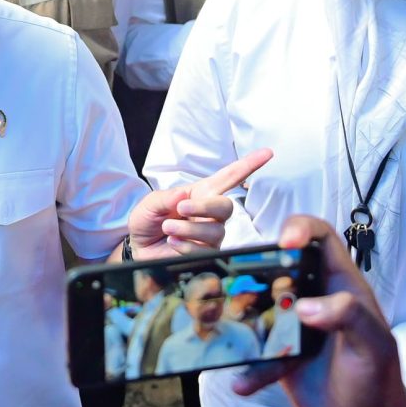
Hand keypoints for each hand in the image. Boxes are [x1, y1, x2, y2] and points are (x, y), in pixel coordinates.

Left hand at [128, 148, 273, 256]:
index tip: (267, 153)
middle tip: (181, 210)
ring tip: (169, 227)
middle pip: (226, 206)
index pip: (229, 177)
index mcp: (200, 193)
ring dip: (188, 229)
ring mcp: (210, 235)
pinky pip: (205, 250)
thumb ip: (165, 198)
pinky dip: (186, 245)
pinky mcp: (206, 253)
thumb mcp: (150, 203)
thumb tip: (184, 197)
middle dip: (205, 207)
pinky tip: (172, 242)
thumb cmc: (147, 221)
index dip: (248, 165)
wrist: (138, 248)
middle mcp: (210, 214)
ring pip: (215, 230)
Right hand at [231, 217, 405, 406]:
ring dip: (239, 313)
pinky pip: (254, 353)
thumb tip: (305, 307)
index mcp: (341, 286)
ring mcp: (293, 326)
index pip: (322, 238)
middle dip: (254, 267)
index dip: (301, 229)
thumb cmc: (377, 381)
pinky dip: (246, 368)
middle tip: (237, 280)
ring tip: (220, 321)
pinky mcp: (279, 355)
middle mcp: (314, 299)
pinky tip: (243, 384)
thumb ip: (349, 317)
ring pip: (257, 304)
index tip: (284, 242)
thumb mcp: (372, 346)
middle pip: (278, 265)